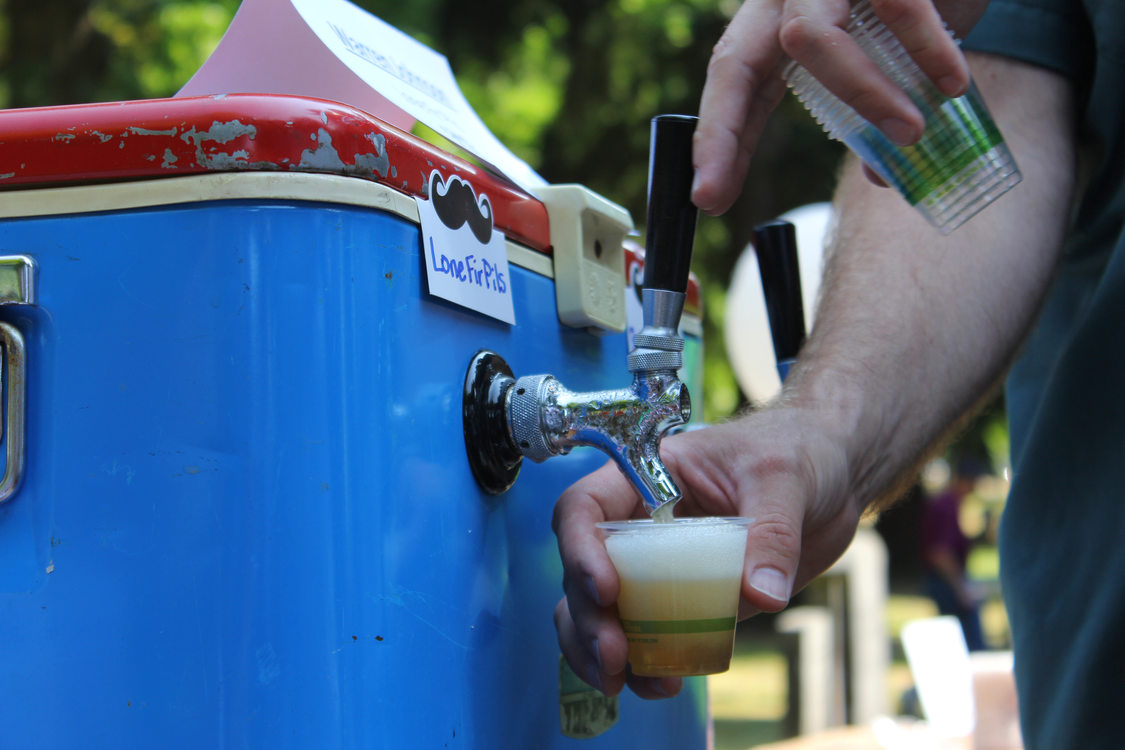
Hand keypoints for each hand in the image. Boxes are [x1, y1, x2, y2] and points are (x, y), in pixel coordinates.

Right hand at [552, 407, 863, 697]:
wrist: (834, 474)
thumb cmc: (796, 450)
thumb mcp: (783, 479)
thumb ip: (771, 534)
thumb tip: (761, 595)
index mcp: (644, 477)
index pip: (584, 509)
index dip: (580, 550)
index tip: (608, 591)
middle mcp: (639, 523)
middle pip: (582, 571)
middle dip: (589, 618)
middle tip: (616, 657)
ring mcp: (659, 566)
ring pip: (600, 612)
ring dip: (599, 651)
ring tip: (624, 683)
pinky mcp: (688, 600)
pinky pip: (648, 635)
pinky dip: (643, 663)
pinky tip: (661, 683)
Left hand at [692, 0, 989, 214]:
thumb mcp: (888, 58)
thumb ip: (876, 110)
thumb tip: (881, 174)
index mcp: (777, 23)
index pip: (734, 86)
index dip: (719, 141)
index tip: (709, 198)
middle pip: (733, 62)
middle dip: (719, 133)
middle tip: (711, 195)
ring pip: (810, 37)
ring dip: (862, 94)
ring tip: (913, 132)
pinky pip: (897, 6)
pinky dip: (928, 49)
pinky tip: (954, 84)